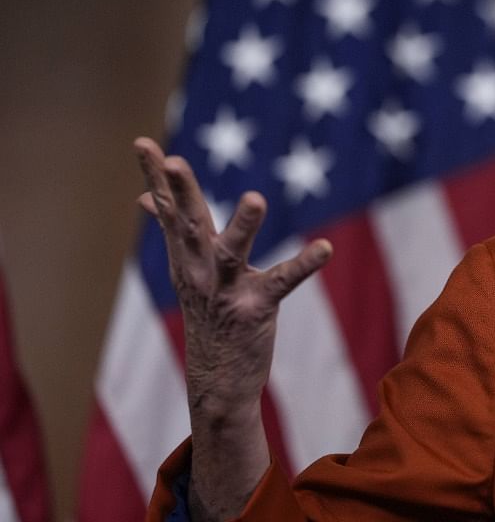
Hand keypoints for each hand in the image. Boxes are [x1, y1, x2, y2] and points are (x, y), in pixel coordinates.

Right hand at [133, 136, 331, 418]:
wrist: (218, 380)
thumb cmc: (208, 316)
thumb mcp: (187, 271)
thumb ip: (174, 231)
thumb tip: (147, 197)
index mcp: (186, 257)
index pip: (169, 209)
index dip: (156, 176)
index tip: (142, 142)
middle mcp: (200, 270)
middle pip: (190, 224)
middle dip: (181, 192)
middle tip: (174, 161)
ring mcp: (226, 290)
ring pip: (232, 252)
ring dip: (243, 225)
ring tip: (254, 198)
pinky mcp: (256, 308)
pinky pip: (283, 281)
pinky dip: (304, 263)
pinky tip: (325, 248)